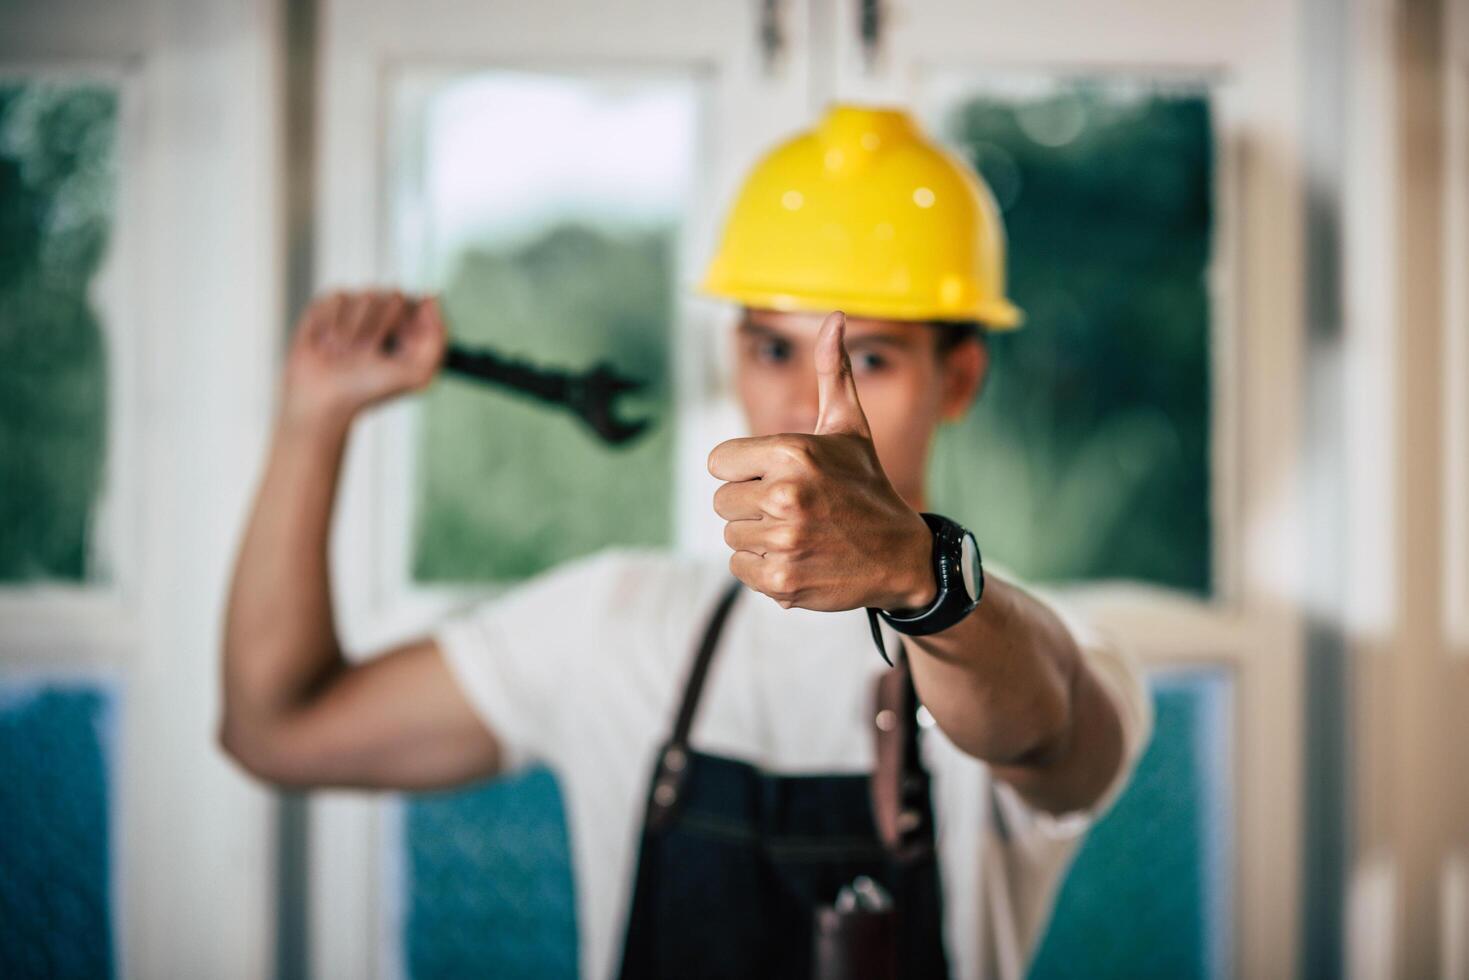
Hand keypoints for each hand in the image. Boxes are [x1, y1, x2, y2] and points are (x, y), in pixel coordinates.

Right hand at [281, 290, 445, 430]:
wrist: (323, 397)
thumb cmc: (370, 389)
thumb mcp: (417, 374)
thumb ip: (436, 338)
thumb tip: (432, 297)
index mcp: (408, 328)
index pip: (420, 305)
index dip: (409, 325)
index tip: (398, 345)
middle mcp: (383, 314)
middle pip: (395, 297)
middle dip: (382, 328)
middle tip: (369, 353)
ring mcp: (355, 307)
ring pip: (368, 296)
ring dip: (358, 330)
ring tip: (347, 352)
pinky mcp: (329, 304)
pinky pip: (341, 298)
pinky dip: (336, 324)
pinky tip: (328, 342)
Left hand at [709, 311, 935, 611]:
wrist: (901, 556)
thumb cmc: (865, 485)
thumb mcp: (849, 427)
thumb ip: (832, 371)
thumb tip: (835, 317)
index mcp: (792, 452)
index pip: (718, 462)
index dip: (743, 470)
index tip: (775, 477)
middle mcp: (786, 494)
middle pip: (722, 501)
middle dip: (751, 505)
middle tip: (794, 509)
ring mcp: (785, 540)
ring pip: (730, 536)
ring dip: (757, 537)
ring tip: (799, 533)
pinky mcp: (782, 580)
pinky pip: (740, 569)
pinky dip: (763, 568)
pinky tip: (798, 558)